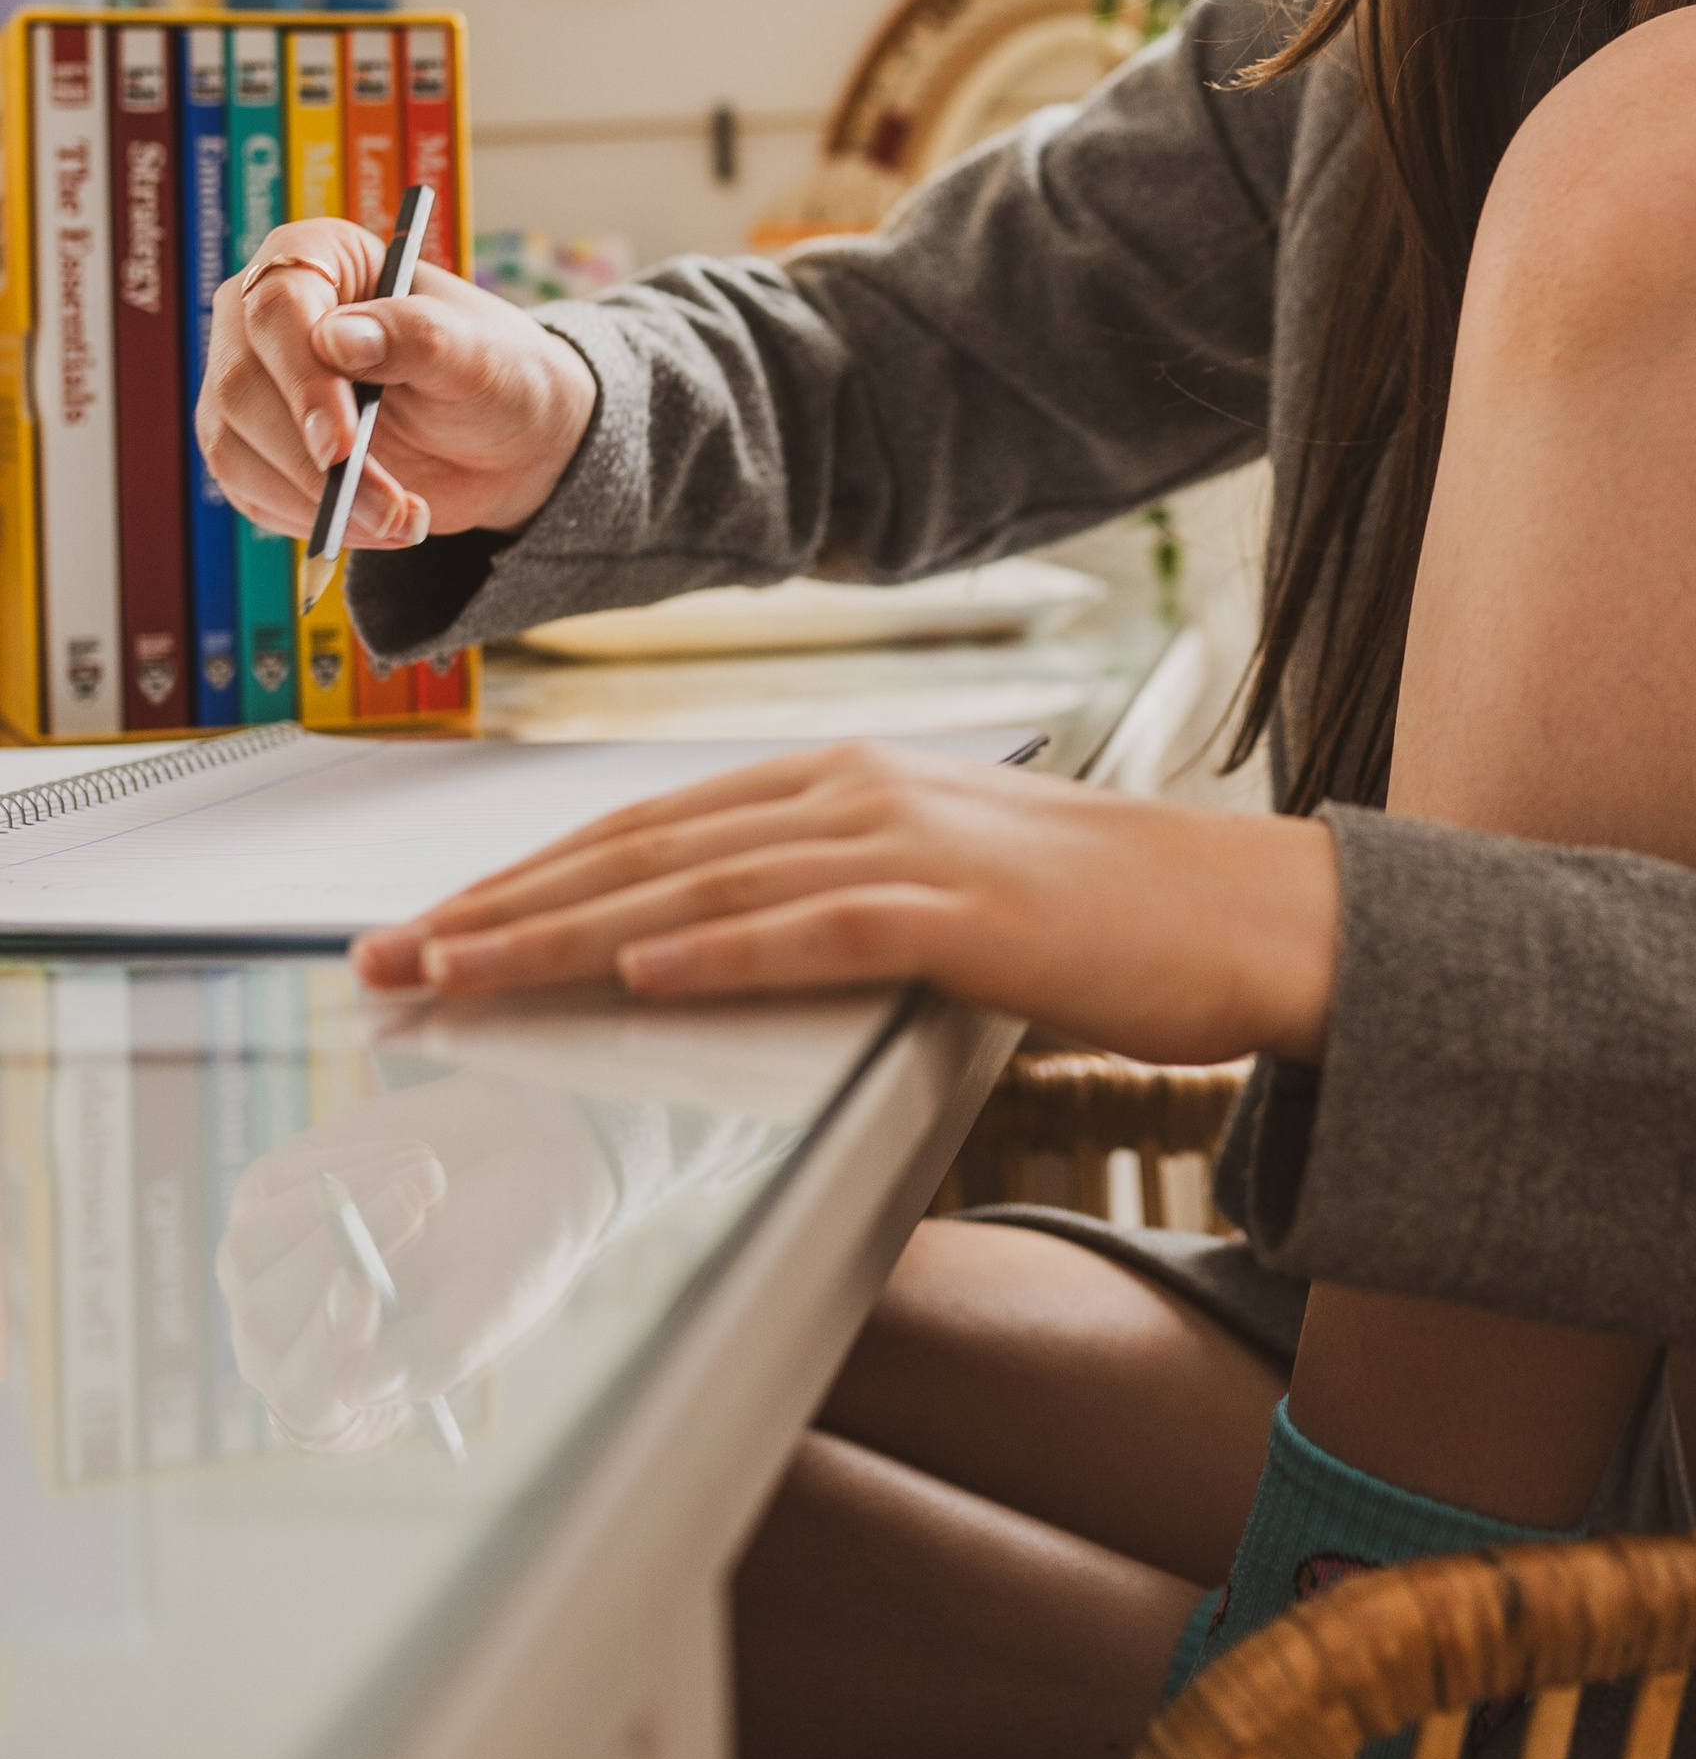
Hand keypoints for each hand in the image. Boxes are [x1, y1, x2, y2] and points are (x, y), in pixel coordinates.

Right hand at [196, 220, 597, 548]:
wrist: (506, 438)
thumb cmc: (496, 371)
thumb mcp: (477, 352)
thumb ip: (416, 336)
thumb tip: (337, 338)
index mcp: (320, 257)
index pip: (277, 306)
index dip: (302, 377)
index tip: (340, 440)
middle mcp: (266, 317)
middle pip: (241, 384)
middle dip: (309, 459)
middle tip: (383, 505)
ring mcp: (253, 384)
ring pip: (234, 447)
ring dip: (313, 501)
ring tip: (399, 521)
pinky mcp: (255, 448)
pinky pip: (251, 492)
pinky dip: (308, 521)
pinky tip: (373, 525)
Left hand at [215, 1075, 619, 1451]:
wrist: (521, 1166)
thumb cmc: (512, 1254)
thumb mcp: (494, 1309)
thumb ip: (433, 1354)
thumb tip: (359, 1388)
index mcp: (349, 1399)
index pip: (302, 1398)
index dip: (325, 1348)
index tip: (363, 1283)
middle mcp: (288, 1346)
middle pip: (264, 1319)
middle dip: (337, 1252)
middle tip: (415, 1201)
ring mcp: (265, 1273)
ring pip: (251, 1249)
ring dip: (343, 1205)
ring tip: (430, 1175)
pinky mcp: (265, 1202)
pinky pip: (272, 1186)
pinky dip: (347, 1163)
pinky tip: (408, 1157)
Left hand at [351, 743, 1343, 1065]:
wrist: (1244, 912)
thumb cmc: (1093, 918)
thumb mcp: (931, 893)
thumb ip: (820, 903)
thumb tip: (701, 949)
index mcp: (840, 781)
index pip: (645, 828)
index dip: (522, 877)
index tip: (428, 928)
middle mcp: (855, 791)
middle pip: (642, 851)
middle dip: (500, 910)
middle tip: (388, 962)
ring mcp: (909, 845)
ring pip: (698, 888)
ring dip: (565, 935)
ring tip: (463, 977)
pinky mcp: (964, 912)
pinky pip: (817, 929)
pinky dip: (721, 949)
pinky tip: (642, 971)